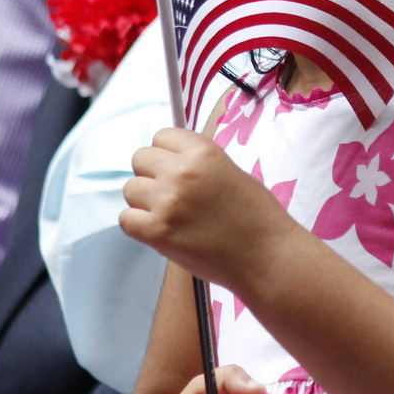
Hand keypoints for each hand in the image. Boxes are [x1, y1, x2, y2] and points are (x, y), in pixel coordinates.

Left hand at [120, 128, 294, 288]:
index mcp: (203, 151)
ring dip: (144, 201)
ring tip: (169, 216)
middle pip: (139, 159)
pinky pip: (126, 220)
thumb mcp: (230, 172)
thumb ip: (197, 163)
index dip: (166, 154)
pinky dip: (139, 226)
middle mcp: (182, 172)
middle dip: (151, 175)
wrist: (267, 256)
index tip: (174, 168)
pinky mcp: (158, 232)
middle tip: (170, 195)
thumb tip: (167, 160)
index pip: (161, 136)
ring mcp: (168, 202)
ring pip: (130, 189)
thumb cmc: (256, 216)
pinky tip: (160, 232)